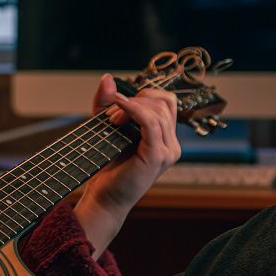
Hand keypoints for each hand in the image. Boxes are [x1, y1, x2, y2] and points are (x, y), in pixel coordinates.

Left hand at [86, 74, 181, 209]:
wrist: (104, 197)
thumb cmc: (107, 165)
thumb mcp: (105, 126)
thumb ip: (106, 102)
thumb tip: (108, 78)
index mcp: (166, 138)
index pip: (167, 101)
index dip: (144, 95)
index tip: (120, 104)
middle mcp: (172, 145)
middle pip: (163, 102)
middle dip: (135, 100)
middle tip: (111, 116)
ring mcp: (168, 151)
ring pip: (157, 111)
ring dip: (130, 107)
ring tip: (111, 120)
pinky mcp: (157, 156)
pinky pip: (152, 123)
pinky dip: (134, 109)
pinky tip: (119, 106)